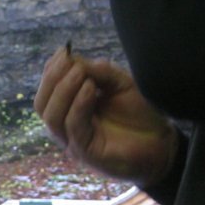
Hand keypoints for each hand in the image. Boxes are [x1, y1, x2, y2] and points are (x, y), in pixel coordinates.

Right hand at [34, 46, 177, 186]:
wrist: (162, 144)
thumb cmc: (140, 115)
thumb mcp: (120, 84)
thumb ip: (99, 71)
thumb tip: (73, 58)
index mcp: (69, 111)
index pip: (47, 92)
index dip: (51, 71)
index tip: (64, 51)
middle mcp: (66, 127)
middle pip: (42, 105)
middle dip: (51, 80)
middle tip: (68, 61)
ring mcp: (74, 142)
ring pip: (52, 117)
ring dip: (63, 91)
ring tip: (81, 73)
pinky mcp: (86, 153)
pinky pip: (73, 128)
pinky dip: (78, 106)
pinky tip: (90, 88)